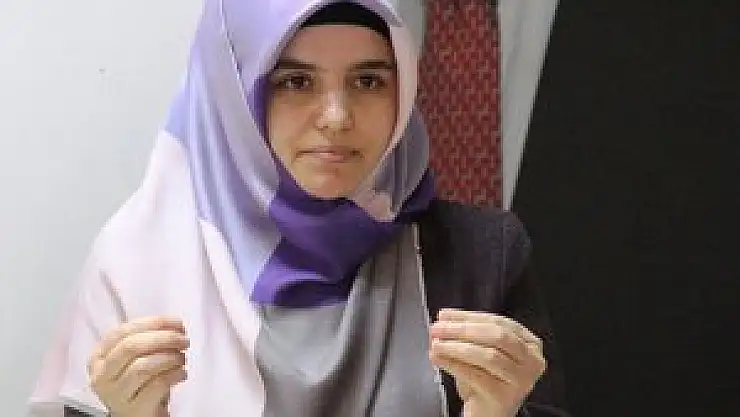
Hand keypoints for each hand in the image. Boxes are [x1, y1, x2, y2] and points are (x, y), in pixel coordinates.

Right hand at [87, 317, 189, 416]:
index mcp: (98, 357)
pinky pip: (157, 384)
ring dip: (170, 357)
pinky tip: (182, 373)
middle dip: (163, 338)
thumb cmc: (142, 381)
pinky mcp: (134, 408)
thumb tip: (175, 325)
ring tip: (182, 358)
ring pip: (143, 366)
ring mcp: (115, 394)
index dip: (153, 323)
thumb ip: (147, 338)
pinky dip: (175, 374)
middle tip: (184, 339)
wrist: (141, 414)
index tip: (177, 323)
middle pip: (131, 347)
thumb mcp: (137, 357)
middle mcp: (101, 375)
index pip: (123, 331)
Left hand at [429, 309, 545, 416]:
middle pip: (497, 336)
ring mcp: (521, 380)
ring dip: (456, 346)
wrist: (487, 414)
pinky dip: (453, 364)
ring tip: (436, 344)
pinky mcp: (504, 397)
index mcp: (530, 344)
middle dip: (463, 329)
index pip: (499, 322)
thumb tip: (445, 316)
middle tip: (437, 328)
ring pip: (488, 355)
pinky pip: (475, 375)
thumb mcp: (478, 350)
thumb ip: (466, 332)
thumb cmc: (484, 381)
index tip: (444, 315)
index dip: (469, 316)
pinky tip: (437, 358)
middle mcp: (532, 361)